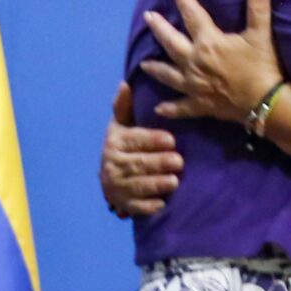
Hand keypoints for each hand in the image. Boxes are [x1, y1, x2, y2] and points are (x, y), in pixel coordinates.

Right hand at [100, 84, 182, 217]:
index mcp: (114, 141)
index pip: (134, 139)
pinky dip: (148, 206)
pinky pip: (136, 206)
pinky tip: (161, 204)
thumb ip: (125, 106)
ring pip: (137, 185)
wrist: (111, 176)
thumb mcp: (123, 124)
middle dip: (159, 163)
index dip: (152, 140)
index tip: (171, 140)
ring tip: (174, 181)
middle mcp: (111, 164)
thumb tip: (124, 84)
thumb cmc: (125, 145)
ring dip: (156, 184)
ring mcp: (116, 186)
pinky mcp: (123, 204)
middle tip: (179, 162)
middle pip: (138, 163)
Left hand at [139, 0, 282, 126]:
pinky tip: (158, 109)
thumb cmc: (261, 67)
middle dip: (159, 28)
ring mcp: (194, 85)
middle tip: (147, 17)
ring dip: (155, 68)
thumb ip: (258, 8)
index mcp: (208, 43)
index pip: (192, 15)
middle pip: (171, 42)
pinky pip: (181, 107)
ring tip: (143, 64)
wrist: (264, 102)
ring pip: (169, 74)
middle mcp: (194, 62)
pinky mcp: (199, 105)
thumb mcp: (260, 35)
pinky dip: (170, 109)